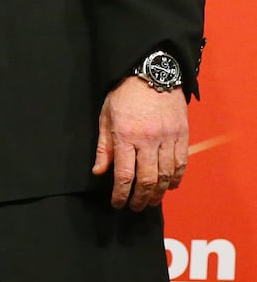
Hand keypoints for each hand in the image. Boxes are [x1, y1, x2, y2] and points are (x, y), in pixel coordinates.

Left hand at [92, 75, 188, 210]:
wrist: (151, 73)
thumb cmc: (123, 94)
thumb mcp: (105, 117)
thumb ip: (103, 147)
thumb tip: (99, 172)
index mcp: (125, 136)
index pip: (124, 174)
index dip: (120, 194)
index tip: (117, 204)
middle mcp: (148, 140)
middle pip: (147, 180)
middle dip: (141, 199)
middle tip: (135, 208)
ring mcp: (168, 138)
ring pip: (166, 175)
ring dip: (159, 193)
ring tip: (151, 202)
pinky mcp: (182, 135)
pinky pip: (181, 163)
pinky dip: (175, 178)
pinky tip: (169, 186)